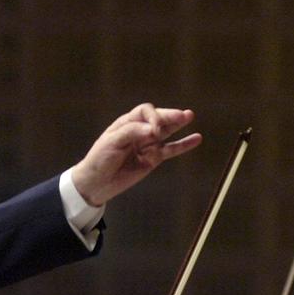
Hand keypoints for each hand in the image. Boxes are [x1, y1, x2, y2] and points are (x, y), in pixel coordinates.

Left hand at [71, 103, 201, 205]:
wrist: (97, 183)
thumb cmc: (100, 159)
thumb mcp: (111, 143)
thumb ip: (131, 133)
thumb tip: (153, 130)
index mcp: (127, 123)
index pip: (145, 112)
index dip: (153, 117)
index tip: (154, 131)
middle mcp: (139, 131)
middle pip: (158, 118)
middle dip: (170, 116)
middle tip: (184, 116)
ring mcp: (148, 145)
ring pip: (167, 131)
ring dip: (178, 124)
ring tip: (190, 116)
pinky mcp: (153, 159)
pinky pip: (171, 150)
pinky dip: (183, 145)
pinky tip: (196, 139)